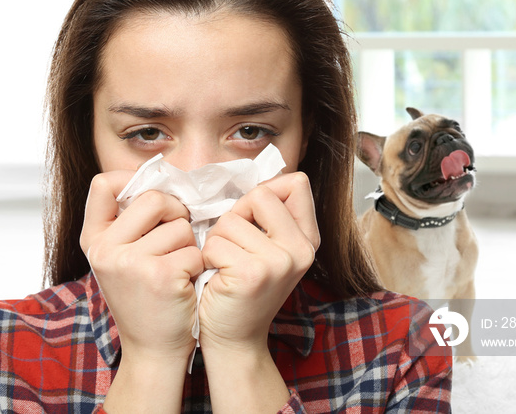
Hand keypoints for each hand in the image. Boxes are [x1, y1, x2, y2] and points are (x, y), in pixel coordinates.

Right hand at [80, 171, 204, 360]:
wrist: (153, 350)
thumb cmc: (145, 299)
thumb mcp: (121, 259)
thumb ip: (129, 223)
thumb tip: (157, 177)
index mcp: (93, 240)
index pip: (103, 183)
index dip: (132, 180)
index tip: (151, 198)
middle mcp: (104, 249)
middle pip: (153, 197)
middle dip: (175, 213)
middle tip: (177, 237)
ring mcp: (130, 262)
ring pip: (180, 225)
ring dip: (189, 244)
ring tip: (177, 269)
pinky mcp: (160, 275)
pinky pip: (194, 249)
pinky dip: (198, 265)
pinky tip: (185, 285)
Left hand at [198, 171, 319, 352]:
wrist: (235, 338)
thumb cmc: (242, 289)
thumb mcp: (269, 249)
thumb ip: (271, 216)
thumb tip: (265, 177)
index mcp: (308, 239)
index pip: (296, 182)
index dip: (265, 195)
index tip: (254, 222)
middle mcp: (302, 249)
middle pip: (260, 194)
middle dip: (236, 216)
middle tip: (235, 248)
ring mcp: (280, 262)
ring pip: (230, 219)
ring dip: (217, 240)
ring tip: (225, 266)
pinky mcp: (253, 273)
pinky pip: (215, 243)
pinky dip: (207, 258)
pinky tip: (217, 278)